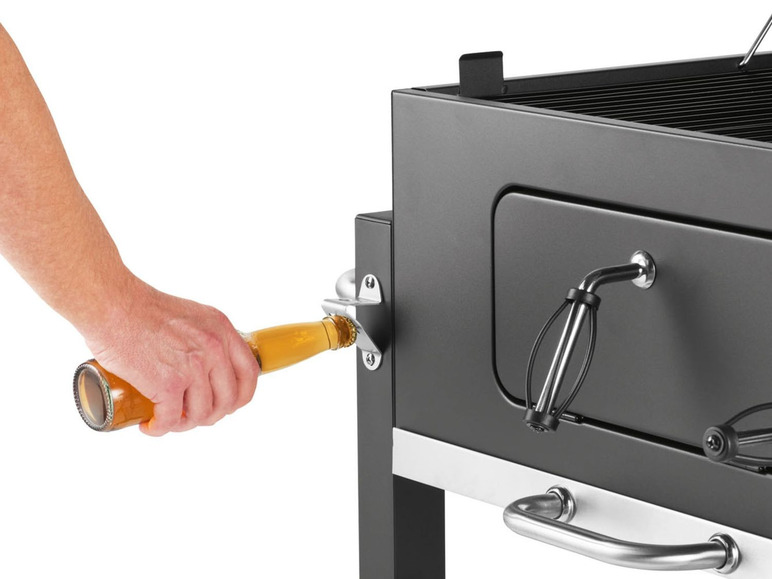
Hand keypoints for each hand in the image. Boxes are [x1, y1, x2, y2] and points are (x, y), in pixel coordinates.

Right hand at [83, 279, 259, 435]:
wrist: (112, 305)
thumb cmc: (142, 309)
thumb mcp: (191, 316)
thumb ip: (204, 337)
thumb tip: (207, 367)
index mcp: (222, 330)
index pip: (249, 374)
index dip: (239, 397)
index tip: (225, 404)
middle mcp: (214, 348)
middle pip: (228, 400)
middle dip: (210, 415)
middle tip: (190, 415)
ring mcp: (193, 367)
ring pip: (201, 414)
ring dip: (184, 424)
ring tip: (168, 419)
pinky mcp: (168, 383)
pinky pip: (172, 420)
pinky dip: (160, 428)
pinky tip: (150, 424)